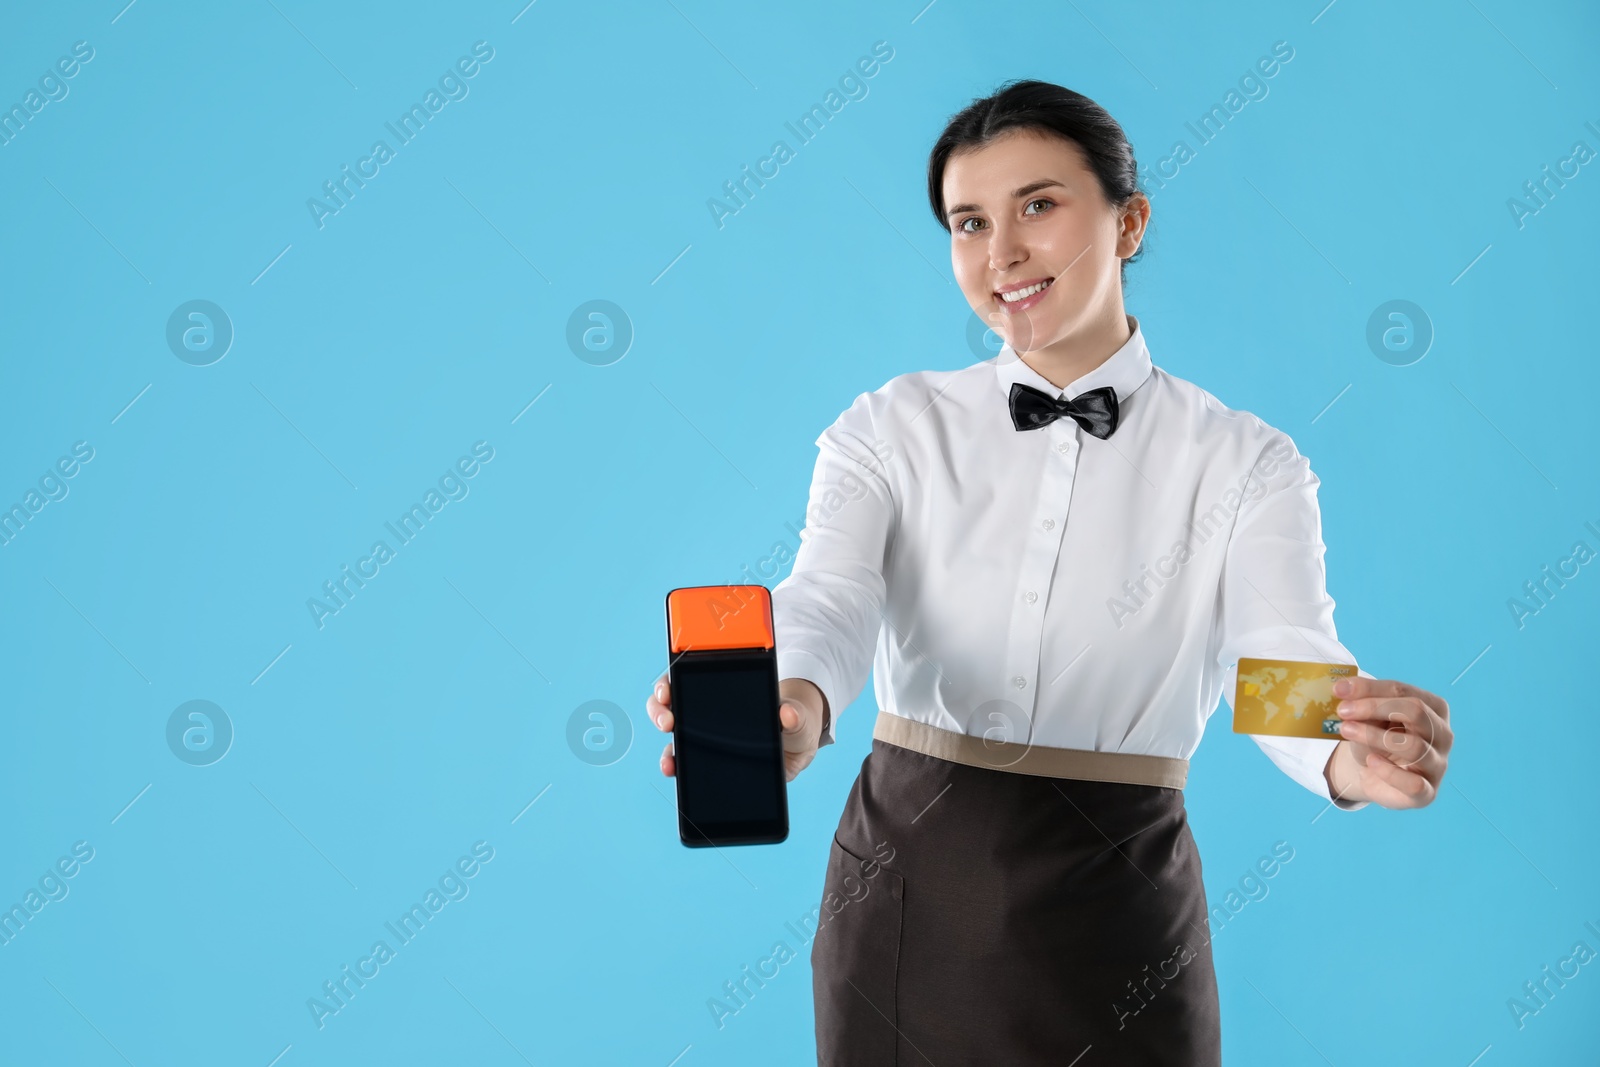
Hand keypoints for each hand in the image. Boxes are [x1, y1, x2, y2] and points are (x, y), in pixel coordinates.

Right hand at [646, 671, 828, 782]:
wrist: (798, 745)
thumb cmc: (793, 719)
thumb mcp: (797, 713)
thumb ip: (793, 714)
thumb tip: (787, 713)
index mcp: (721, 690)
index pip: (684, 677)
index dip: (669, 682)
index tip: (667, 690)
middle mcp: (705, 713)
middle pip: (669, 707)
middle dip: (660, 712)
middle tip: (667, 722)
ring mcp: (706, 740)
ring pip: (675, 743)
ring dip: (667, 752)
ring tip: (670, 764)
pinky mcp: (712, 766)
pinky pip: (689, 771)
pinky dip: (680, 776)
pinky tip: (681, 783)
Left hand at [1324, 676, 1451, 808]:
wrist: (1372, 774)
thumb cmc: (1375, 738)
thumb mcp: (1368, 717)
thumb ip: (1361, 703)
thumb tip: (1343, 688)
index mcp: (1433, 707)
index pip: (1404, 691)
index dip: (1370, 689)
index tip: (1340, 690)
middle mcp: (1442, 734)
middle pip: (1415, 712)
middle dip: (1374, 708)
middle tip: (1343, 711)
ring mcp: (1438, 764)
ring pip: (1414, 747)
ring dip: (1374, 736)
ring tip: (1346, 731)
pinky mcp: (1428, 792)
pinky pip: (1414, 784)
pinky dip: (1388, 772)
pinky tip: (1370, 762)